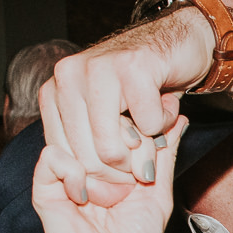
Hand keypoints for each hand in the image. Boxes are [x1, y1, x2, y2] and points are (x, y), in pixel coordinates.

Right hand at [34, 95, 185, 232]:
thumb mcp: (159, 193)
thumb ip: (165, 154)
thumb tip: (177, 118)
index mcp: (114, 163)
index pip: (121, 119)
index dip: (139, 128)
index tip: (152, 151)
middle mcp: (89, 164)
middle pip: (99, 122)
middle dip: (124, 147)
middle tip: (134, 177)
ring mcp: (65, 175)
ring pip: (75, 135)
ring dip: (99, 161)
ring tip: (110, 194)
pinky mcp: (44, 189)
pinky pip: (52, 155)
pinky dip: (71, 172)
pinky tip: (84, 197)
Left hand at [42, 14, 210, 201]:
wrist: (178, 40)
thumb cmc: (139, 87)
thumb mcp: (103, 119)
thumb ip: (86, 148)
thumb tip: (79, 192)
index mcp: (53, 91)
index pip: (64, 159)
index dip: (95, 178)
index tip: (119, 173)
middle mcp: (67, 76)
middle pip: (88, 160)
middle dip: (120, 172)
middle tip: (142, 157)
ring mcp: (98, 68)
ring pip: (112, 149)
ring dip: (142, 151)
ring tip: (151, 127)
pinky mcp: (133, 67)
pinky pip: (148, 126)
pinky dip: (164, 123)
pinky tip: (164, 101)